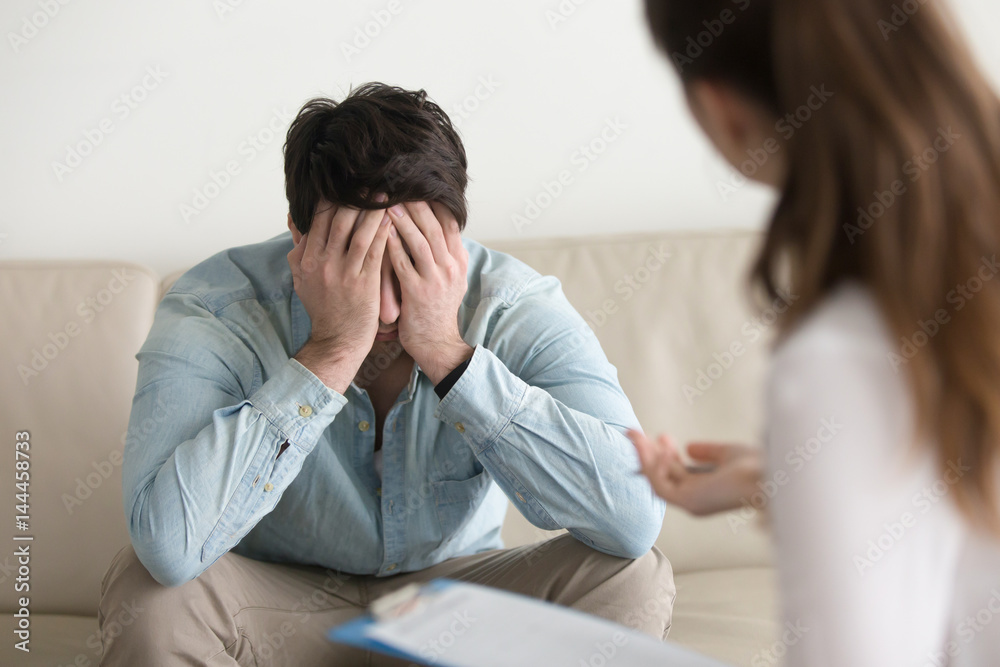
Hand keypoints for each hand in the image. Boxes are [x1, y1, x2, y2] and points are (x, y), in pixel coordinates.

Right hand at [287, 198, 391, 392]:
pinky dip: (383, 231)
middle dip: (354, 196)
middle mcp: (321, 263)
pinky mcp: (363, 283)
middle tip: (369, 176)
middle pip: (337, 219)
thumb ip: (299, 246)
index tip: (346, 179)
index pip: (318, 218)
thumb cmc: (323, 307)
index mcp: (305, 259)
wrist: (337, 341)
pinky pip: (374, 250)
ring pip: (357, 231)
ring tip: (385, 190)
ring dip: (372, 208)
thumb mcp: (301, 277)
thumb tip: (293, 216)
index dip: (332, 196)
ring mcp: (343, 272)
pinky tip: (392, 217)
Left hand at [385, 201, 472, 384]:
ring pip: (421, 241)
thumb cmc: (437, 309)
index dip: (434, 201)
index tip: (417, 183)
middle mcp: (451, 267)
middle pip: (435, 226)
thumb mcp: (450, 278)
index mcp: (458, 260)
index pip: (449, 222)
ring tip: (386, 201)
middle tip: (398, 184)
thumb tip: (440, 225)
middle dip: (416, 203)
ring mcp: (436, 280)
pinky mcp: (418, 293)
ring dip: (403, 219)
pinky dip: (392, 245)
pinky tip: (379, 231)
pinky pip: (403, 263)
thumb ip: (445, 253)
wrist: (437, 344)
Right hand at [626, 430, 761, 516]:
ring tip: (636, 436)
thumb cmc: (757, 467)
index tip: (660, 436)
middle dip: (645, 453)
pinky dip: (656, 467)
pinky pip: (660, 485)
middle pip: (660, 476)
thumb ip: (708, 452)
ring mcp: (690, 502)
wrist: (769, 476)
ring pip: (655, 480)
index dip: (663, 454)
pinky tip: (661, 449)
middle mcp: (694, 499)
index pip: (674, 474)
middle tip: (632, 432)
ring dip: (643, 457)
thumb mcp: (728, 454)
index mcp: (704, 490)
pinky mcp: (687, 502)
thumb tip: (688, 448)